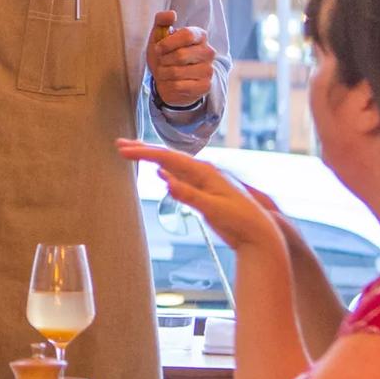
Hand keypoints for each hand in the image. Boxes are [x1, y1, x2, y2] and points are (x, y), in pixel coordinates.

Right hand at [116, 140, 285, 257]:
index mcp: (205, 172)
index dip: (144, 153)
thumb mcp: (213, 209)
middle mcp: (204, 172)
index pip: (168, 157)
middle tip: (120, 145)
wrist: (259, 234)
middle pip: (168, 156)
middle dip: (144, 149)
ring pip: (173, 164)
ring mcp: (204, 181)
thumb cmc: (240, 221)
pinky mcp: (204, 192)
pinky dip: (165, 169)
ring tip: (134, 152)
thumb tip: (163, 177)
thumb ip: (188, 194)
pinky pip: (179, 175)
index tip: (123, 150)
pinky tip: (159, 171)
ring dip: (152, 158)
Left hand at [146, 12, 215, 108]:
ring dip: (163, 74)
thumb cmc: (164, 56)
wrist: (166, 80)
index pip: (186, 35)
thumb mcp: (158, 36)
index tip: (159, 49)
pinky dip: (167, 86)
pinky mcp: (205, 86)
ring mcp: (208, 70)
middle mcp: (208, 51)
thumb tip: (171, 14)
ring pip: (177, 72)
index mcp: (200, 35)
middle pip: (180, 55)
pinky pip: (179, 86)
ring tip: (165, 73)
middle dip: (163, 61)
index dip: (167, 43)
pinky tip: (170, 83)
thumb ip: (161, 21)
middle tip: (162, 63)